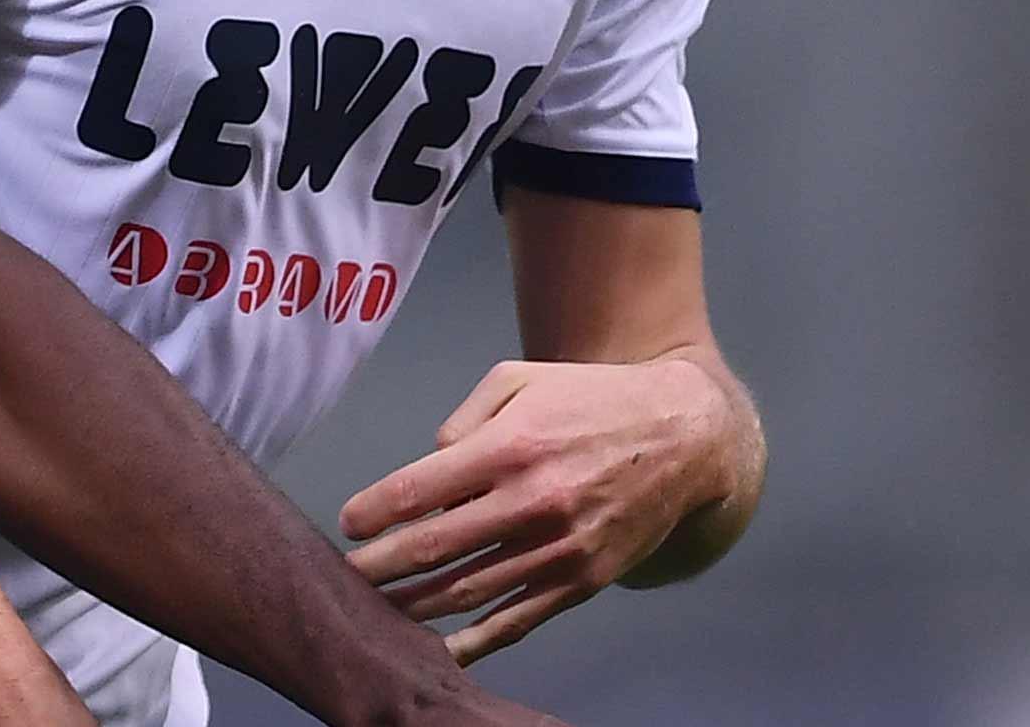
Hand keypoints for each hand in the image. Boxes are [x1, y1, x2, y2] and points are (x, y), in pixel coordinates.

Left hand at [342, 357, 733, 662]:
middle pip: (436, 546)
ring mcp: (561, 547)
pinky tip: (443, 649)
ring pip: (471, 589)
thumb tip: (430, 472)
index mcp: (511, 446)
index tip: (347, 523)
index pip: (420, 489)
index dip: (374, 511)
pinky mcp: (585, 579)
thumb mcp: (518, 381)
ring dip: (416, 604)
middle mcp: (533, 501)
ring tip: (376, 609)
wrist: (684, 438)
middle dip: (380, 565)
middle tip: (345, 575)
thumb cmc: (589, 400)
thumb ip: (462, 422)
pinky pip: (521, 618)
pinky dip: (478, 639)